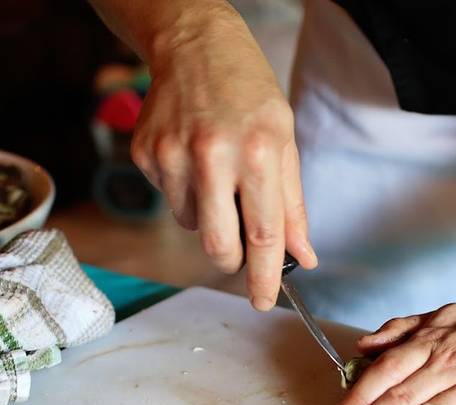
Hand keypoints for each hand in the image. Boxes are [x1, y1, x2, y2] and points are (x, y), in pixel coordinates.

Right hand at [130, 9, 316, 309]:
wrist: (196, 45)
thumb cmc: (250, 95)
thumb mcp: (286, 143)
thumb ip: (292, 207)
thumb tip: (303, 257)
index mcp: (259, 153)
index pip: (265, 235)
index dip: (266, 277)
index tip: (265, 302)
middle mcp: (213, 155)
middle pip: (220, 245)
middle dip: (233, 261)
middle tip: (241, 254)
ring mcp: (173, 154)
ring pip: (193, 224)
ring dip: (211, 216)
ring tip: (219, 174)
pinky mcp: (146, 153)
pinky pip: (169, 200)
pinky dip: (186, 193)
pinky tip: (194, 159)